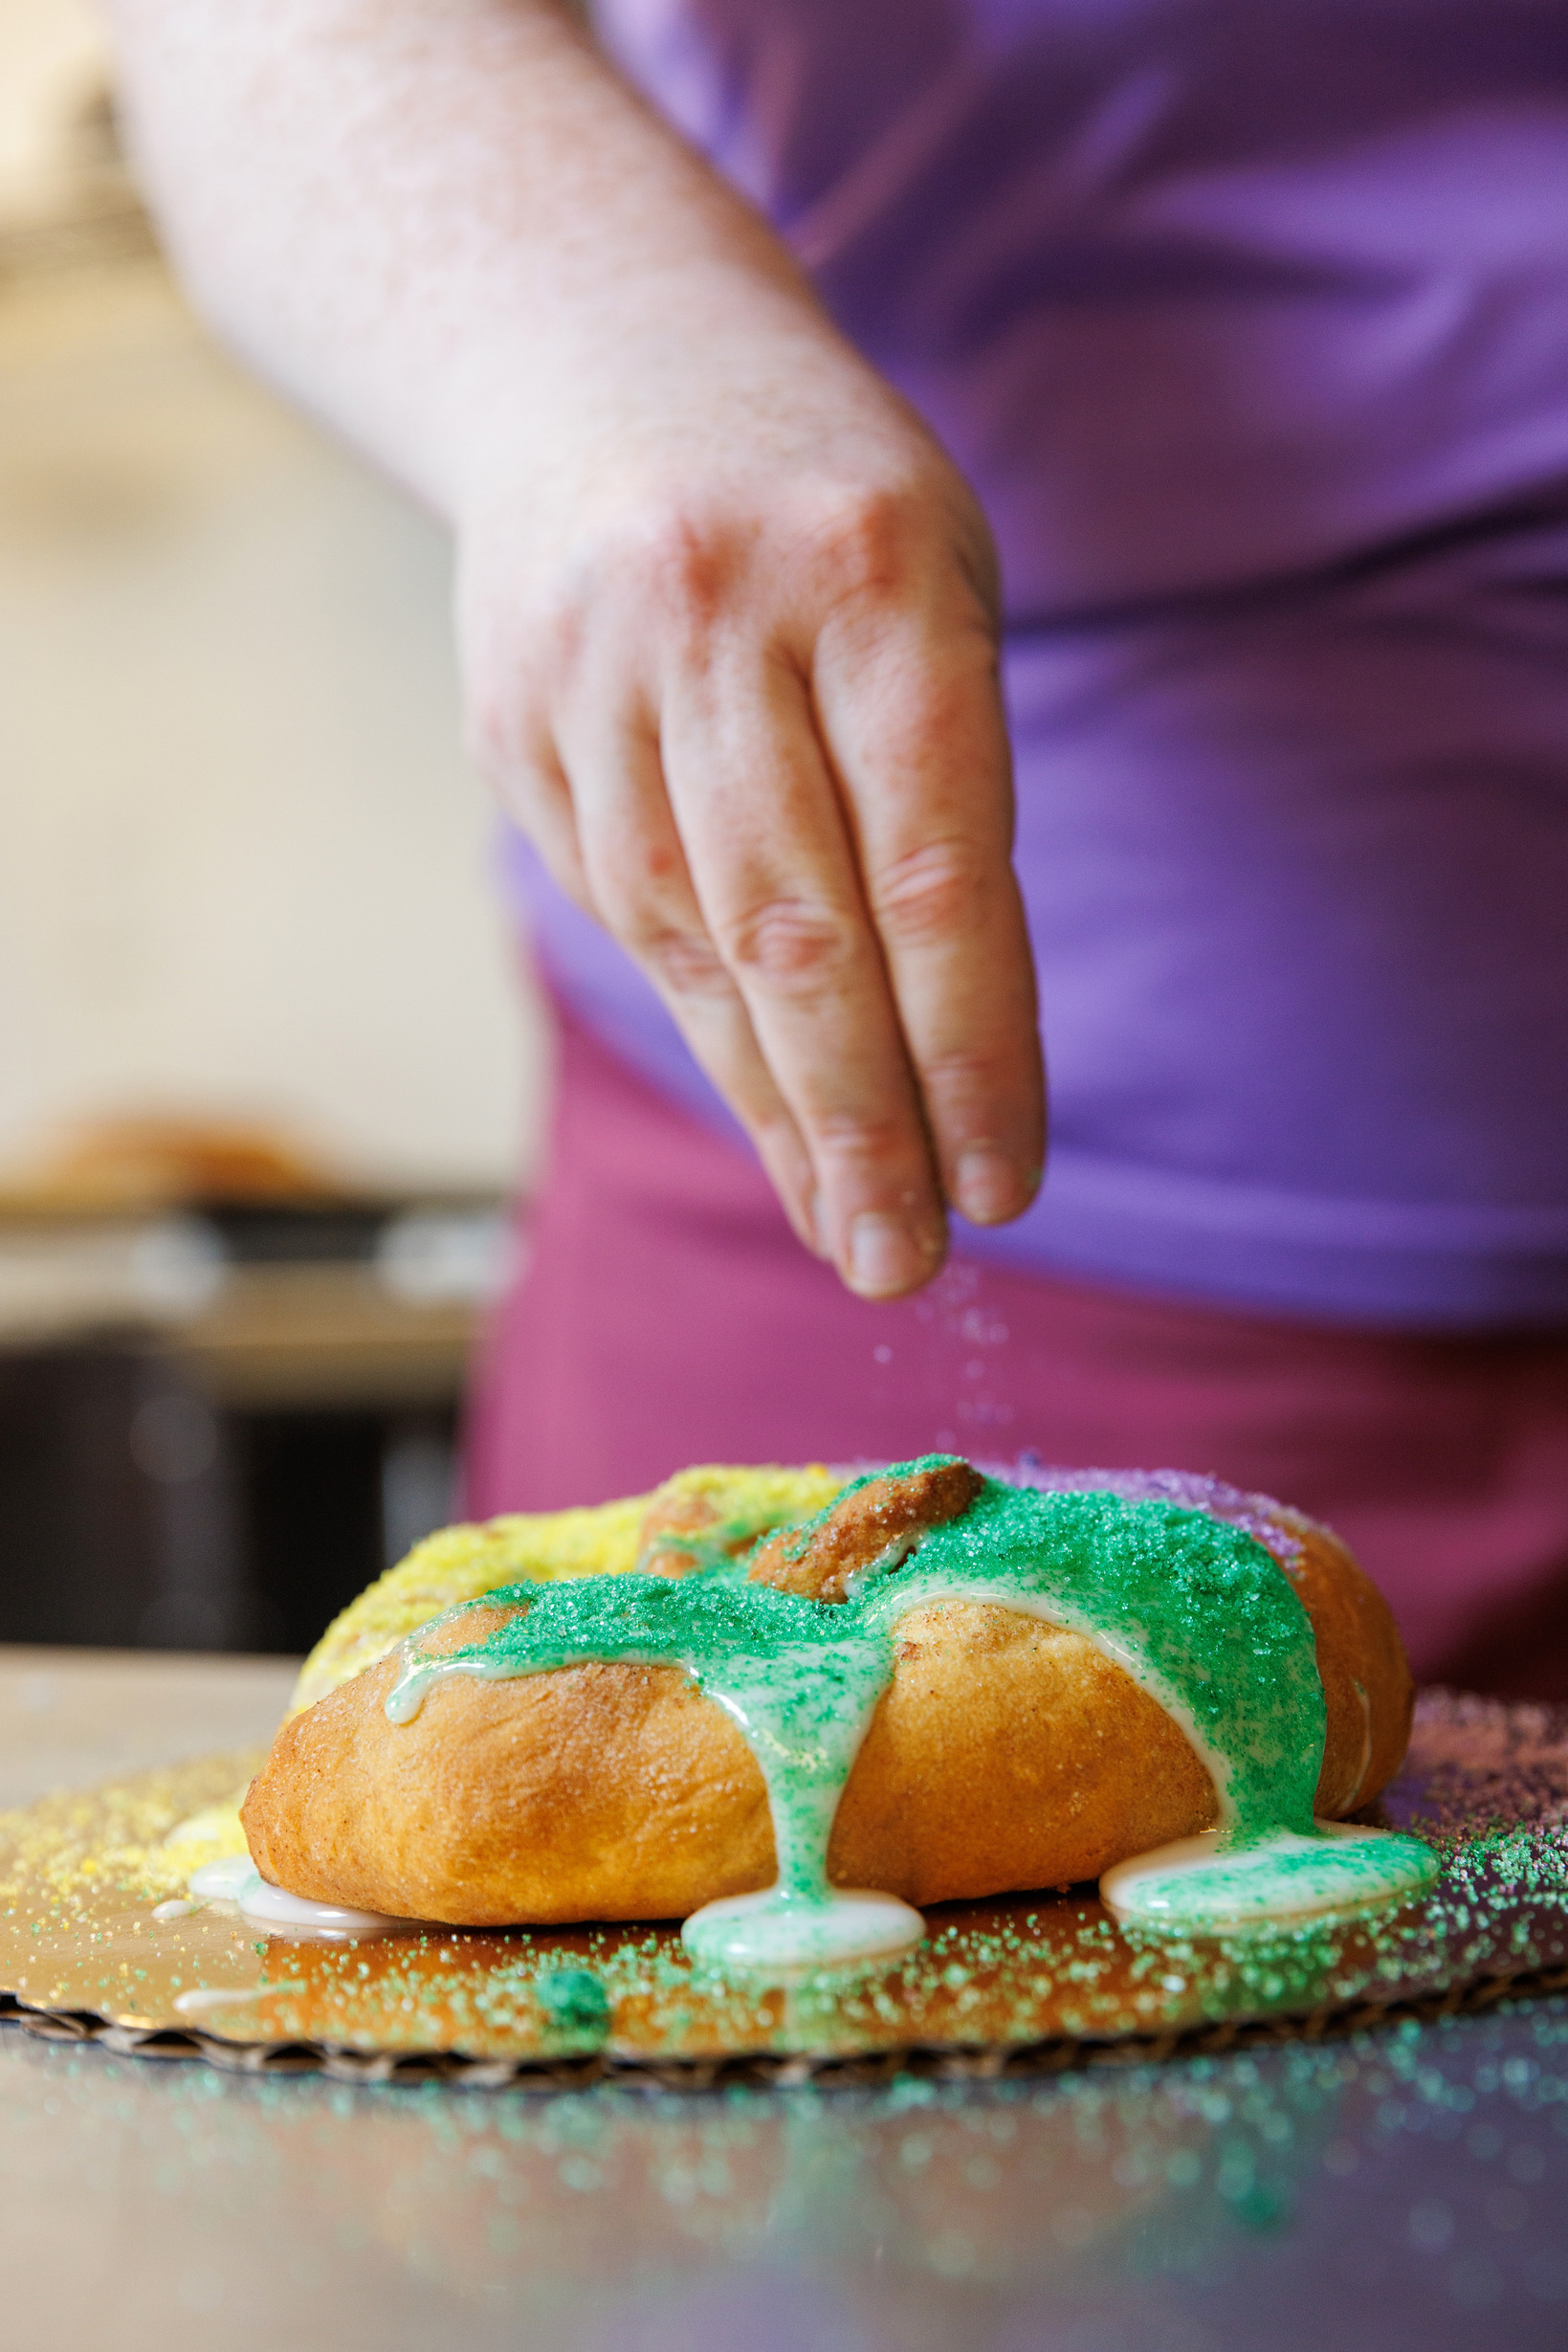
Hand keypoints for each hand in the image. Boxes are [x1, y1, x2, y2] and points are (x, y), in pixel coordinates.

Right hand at [456, 285, 1043, 1298]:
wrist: (587, 354)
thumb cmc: (823, 501)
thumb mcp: (937, 587)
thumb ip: (942, 795)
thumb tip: (941, 1051)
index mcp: (875, 574)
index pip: (935, 865)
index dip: (971, 1046)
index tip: (1006, 1184)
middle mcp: (718, 624)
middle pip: (797, 931)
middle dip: (862, 1121)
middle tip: (909, 1264)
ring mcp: (592, 678)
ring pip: (692, 944)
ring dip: (776, 1105)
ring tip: (848, 1225)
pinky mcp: (513, 730)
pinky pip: (622, 912)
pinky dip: (703, 1023)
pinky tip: (766, 1106)